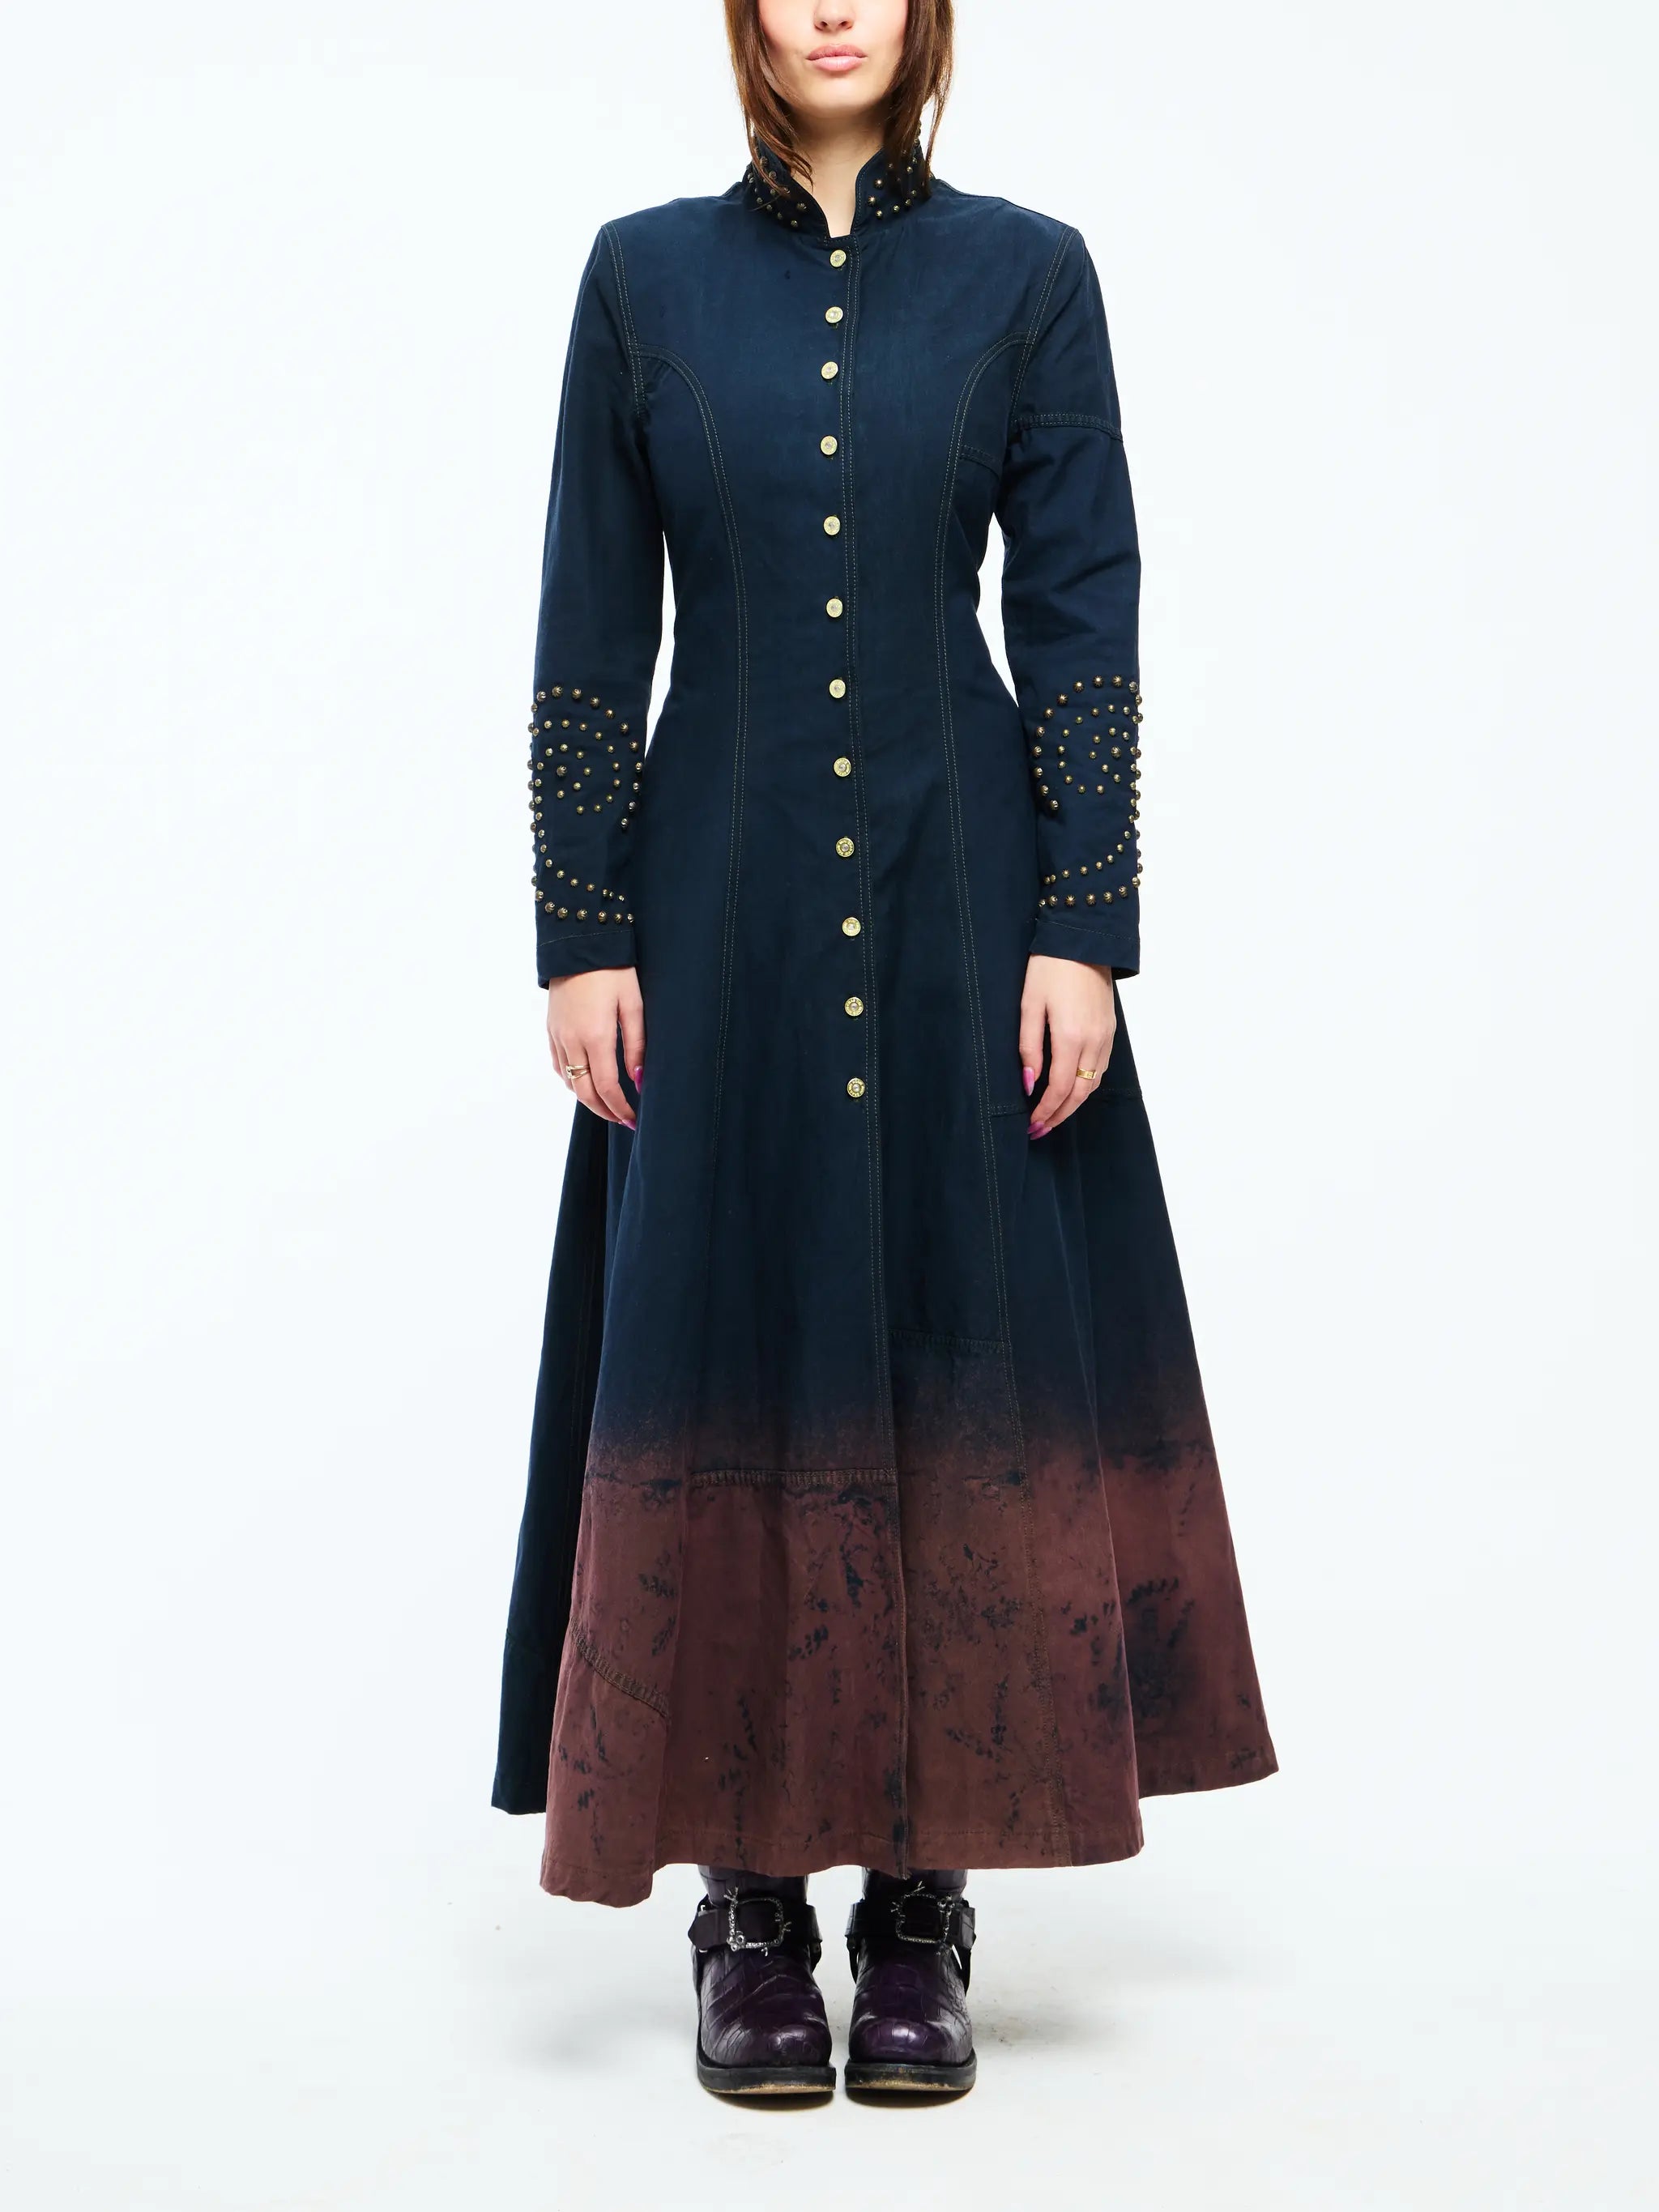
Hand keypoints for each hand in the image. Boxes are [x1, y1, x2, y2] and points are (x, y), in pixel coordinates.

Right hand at [546, 967, 643, 1128]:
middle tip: (622, 1119)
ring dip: (587, 1098)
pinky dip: (572, 1080)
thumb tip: (638, 1080)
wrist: (579, 943)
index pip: (606, 1087)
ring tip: (608, 1103)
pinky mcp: (551, 1029)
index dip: (619, 1109)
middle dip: (603, 1111)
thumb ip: (637, 1045)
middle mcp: (572, 1041)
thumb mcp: (634, 1004)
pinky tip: (586, 1080)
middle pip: (584, 1092)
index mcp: (596, 1036)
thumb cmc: (614, 971)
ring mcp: (558, 1035)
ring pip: (569, 1081)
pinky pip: (559, 1065)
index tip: (633, 1119)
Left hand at [1019, 956, 1114, 1136]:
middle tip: (1039, 1130)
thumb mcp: (1029, 1006)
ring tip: (1052, 1114)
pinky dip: (1086, 1085)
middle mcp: (1094, 1042)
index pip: (1059, 1089)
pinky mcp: (1110, 1029)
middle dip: (1059, 1116)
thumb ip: (1028, 1047)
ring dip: (1073, 1103)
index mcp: (1071, 1037)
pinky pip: (1101, 1067)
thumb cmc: (1048, 968)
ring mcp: (1106, 1036)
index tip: (1030, 1126)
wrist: (1083, 939)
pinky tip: (1070, 1088)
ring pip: (1093, 1083)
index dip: (1045, 1112)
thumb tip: (1028, 1083)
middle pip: (1080, 1094)